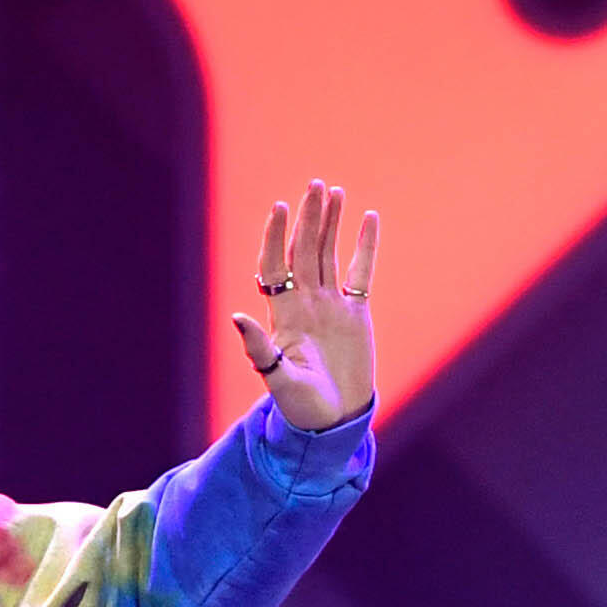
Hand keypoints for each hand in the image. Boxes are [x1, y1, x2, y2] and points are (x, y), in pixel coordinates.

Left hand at [230, 180, 377, 431]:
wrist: (334, 422)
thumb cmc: (301, 407)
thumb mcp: (277, 380)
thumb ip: (259, 350)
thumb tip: (237, 316)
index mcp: (283, 314)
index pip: (276, 264)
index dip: (276, 236)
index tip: (280, 207)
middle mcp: (305, 303)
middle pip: (304, 250)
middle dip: (307, 218)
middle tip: (314, 184)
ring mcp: (331, 305)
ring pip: (328, 254)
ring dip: (330, 223)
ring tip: (333, 191)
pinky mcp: (357, 313)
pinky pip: (362, 271)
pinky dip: (366, 245)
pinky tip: (369, 218)